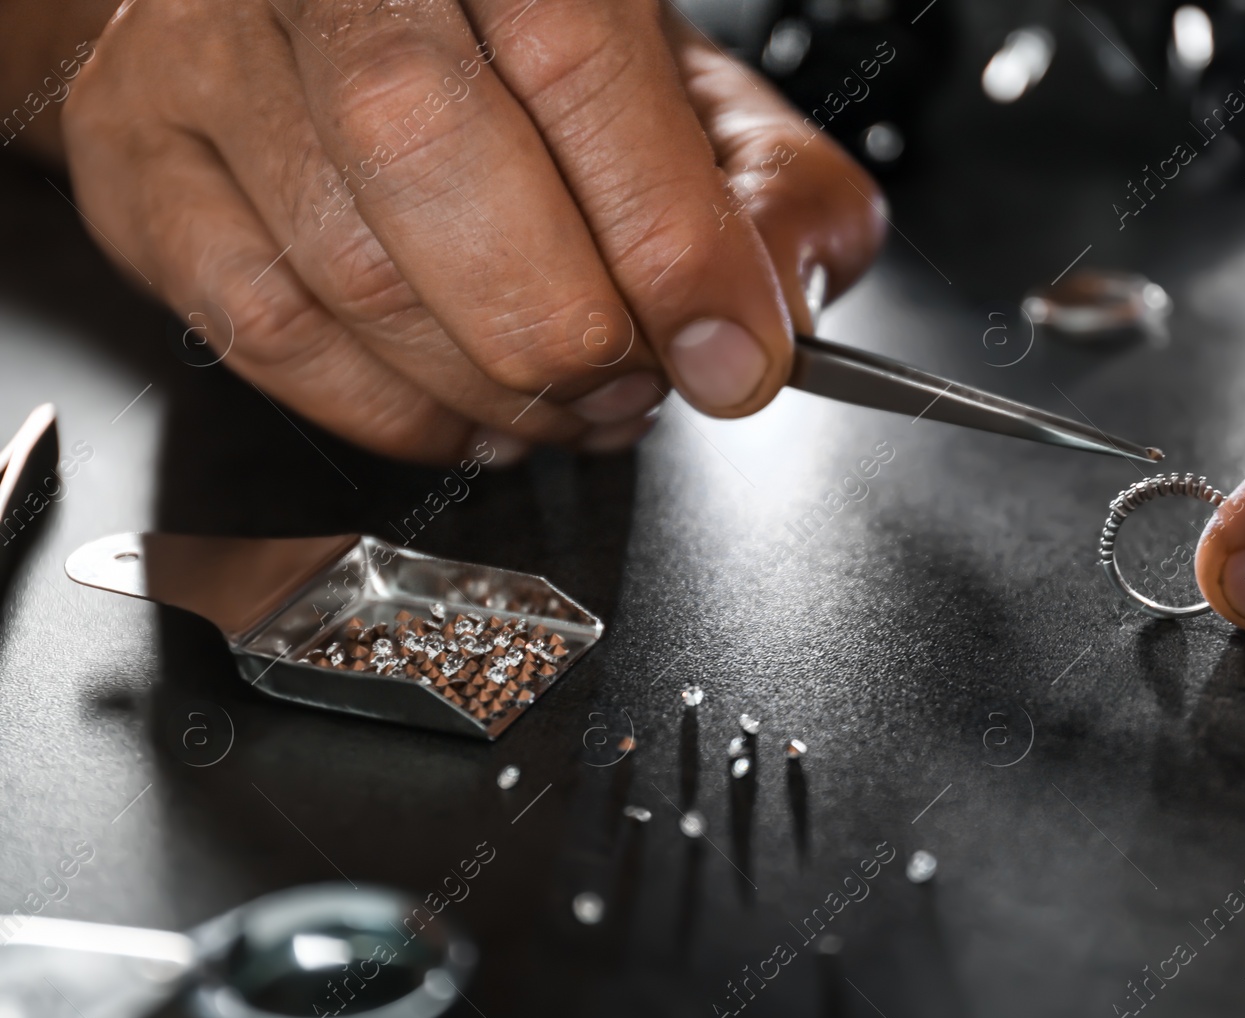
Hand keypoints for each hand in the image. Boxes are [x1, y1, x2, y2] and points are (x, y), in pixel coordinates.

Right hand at [60, 0, 883, 462]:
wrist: (315, 5)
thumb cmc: (509, 42)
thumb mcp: (671, 78)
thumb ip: (757, 181)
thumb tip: (771, 317)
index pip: (577, 65)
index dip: (669, 240)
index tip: (733, 356)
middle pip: (438, 162)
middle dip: (566, 328)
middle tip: (635, 384)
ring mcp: (204, 54)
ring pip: (348, 270)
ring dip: (488, 387)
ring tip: (568, 404)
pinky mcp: (138, 161)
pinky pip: (263, 332)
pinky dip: (389, 412)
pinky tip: (466, 415)